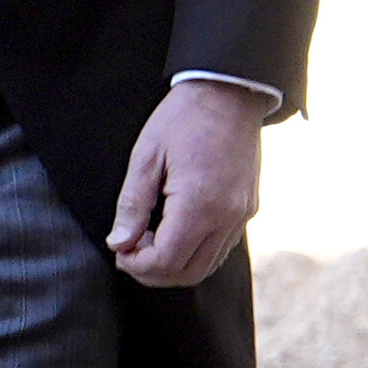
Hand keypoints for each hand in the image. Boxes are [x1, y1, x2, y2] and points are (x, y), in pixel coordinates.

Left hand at [108, 79, 272, 287]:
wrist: (230, 93)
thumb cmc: (183, 119)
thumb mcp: (145, 157)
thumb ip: (131, 205)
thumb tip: (119, 243)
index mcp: (200, 204)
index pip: (166, 261)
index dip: (136, 265)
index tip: (119, 250)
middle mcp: (228, 216)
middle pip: (188, 273)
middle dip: (152, 272)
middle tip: (129, 250)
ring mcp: (242, 215)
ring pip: (207, 266)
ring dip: (174, 265)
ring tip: (148, 240)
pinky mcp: (248, 209)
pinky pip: (221, 248)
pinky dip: (194, 252)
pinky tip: (173, 231)